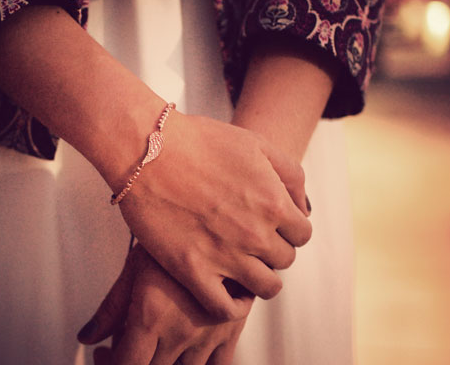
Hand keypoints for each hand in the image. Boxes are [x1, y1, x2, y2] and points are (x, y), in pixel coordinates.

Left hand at [78, 245, 248, 364]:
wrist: (217, 218)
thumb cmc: (171, 235)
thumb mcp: (135, 269)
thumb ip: (110, 309)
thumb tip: (87, 337)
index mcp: (150, 318)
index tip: (105, 355)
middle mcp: (180, 332)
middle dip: (133, 364)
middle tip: (125, 348)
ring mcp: (208, 335)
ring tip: (155, 349)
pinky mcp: (232, 331)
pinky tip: (187, 353)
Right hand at [116, 112, 310, 319]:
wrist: (147, 150)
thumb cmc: (198, 141)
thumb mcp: (256, 143)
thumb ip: (289, 174)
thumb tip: (301, 206)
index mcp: (273, 203)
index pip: (302, 234)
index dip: (287, 230)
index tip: (268, 227)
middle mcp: (256, 234)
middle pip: (284, 260)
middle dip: (271, 250)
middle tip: (247, 241)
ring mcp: (225, 256)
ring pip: (266, 288)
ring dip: (258, 279)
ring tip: (238, 267)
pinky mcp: (193, 271)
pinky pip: (226, 308)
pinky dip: (231, 306)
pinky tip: (223, 289)